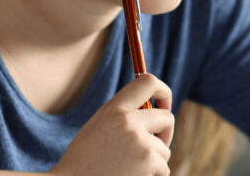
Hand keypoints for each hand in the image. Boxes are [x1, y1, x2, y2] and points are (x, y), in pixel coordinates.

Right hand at [48, 73, 173, 175]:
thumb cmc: (83, 163)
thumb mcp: (98, 129)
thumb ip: (122, 117)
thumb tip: (152, 112)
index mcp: (113, 109)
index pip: (147, 82)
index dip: (163, 91)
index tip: (163, 105)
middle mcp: (128, 120)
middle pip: (167, 118)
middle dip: (165, 134)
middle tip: (155, 146)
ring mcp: (140, 140)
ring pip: (164, 149)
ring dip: (154, 162)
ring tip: (128, 169)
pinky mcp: (148, 160)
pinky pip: (163, 168)